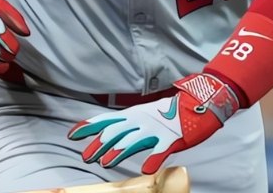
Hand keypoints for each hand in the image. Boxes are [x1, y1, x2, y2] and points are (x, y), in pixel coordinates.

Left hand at [67, 72, 238, 174]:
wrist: (200, 103)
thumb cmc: (170, 113)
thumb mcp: (144, 115)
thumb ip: (127, 124)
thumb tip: (107, 134)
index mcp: (134, 114)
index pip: (107, 119)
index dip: (89, 127)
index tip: (72, 135)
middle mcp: (142, 120)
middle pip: (116, 132)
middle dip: (99, 144)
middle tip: (86, 157)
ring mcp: (157, 129)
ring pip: (134, 140)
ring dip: (118, 151)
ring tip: (106, 162)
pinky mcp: (173, 138)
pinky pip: (161, 150)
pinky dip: (153, 159)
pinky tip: (145, 170)